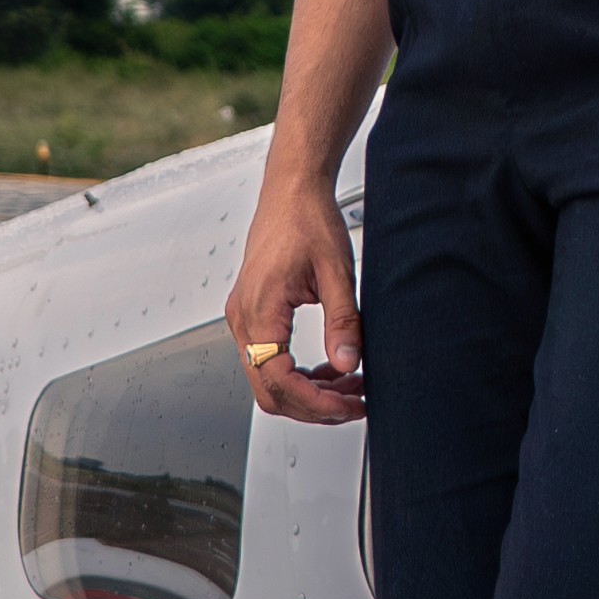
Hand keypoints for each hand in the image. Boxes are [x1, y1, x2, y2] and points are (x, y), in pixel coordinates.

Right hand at [228, 152, 366, 427]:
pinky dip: (299, 376)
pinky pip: (268, 362)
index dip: (315, 403)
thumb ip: (342, 321)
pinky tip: (330, 371)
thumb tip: (347, 364)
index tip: (349, 407)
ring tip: (350, 389)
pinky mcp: (252, 316)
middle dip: (314, 407)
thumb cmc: (307, 220)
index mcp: (259, 309)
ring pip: (268, 382)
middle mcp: (243, 318)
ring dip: (308, 393)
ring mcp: (244, 319)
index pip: (279, 380)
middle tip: (355, 404)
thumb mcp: (336, 272)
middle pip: (270, 391)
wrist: (292, 191)